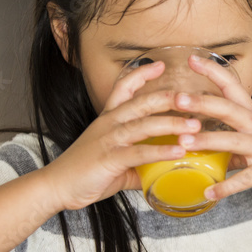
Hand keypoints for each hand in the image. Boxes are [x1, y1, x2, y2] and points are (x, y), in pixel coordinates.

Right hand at [44, 61, 202, 209]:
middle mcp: (109, 124)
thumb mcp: (116, 161)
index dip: (141, 74)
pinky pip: (139, 152)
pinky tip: (179, 152)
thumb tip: (162, 170)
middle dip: (169, 97)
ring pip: (144, 125)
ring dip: (172, 123)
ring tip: (196, 125)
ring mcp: (109, 140)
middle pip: (142, 102)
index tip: (161, 64)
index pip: (124, 88)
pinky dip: (161, 151)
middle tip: (193, 97)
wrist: (56, 186)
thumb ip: (140, 162)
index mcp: (109, 119)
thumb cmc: (85, 172)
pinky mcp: (110, 159)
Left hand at [175, 54, 251, 201]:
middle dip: (203, 103)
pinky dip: (227, 186)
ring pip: (233, 141)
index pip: (232, 86)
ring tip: (183, 144)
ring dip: (208, 141)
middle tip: (177, 99)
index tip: (191, 59)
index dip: (213, 71)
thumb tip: (197, 142)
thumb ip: (228, 136)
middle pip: (229, 109)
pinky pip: (245, 178)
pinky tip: (209, 192)